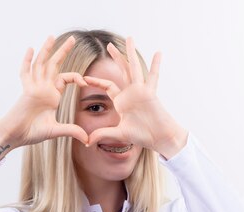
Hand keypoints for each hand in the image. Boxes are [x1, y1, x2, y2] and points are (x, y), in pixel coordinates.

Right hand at [0, 36, 88, 160]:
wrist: (15, 135)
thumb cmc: (31, 133)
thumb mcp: (56, 131)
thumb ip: (71, 131)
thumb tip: (88, 139)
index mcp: (52, 95)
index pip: (65, 78)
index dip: (76, 77)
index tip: (85, 82)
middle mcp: (43, 88)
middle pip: (54, 64)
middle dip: (63, 51)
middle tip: (73, 38)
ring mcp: (34, 87)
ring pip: (41, 64)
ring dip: (47, 50)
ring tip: (52, 36)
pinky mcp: (26, 90)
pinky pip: (26, 73)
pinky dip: (27, 61)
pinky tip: (31, 49)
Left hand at [85, 37, 187, 158]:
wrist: (159, 138)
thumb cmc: (142, 136)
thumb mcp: (118, 134)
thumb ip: (102, 135)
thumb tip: (87, 142)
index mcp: (122, 101)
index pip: (108, 86)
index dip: (97, 82)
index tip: (84, 78)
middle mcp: (131, 93)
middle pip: (122, 71)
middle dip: (116, 58)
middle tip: (109, 45)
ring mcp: (141, 91)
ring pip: (134, 67)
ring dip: (131, 53)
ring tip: (129, 38)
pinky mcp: (150, 93)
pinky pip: (153, 77)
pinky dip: (155, 65)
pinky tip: (158, 52)